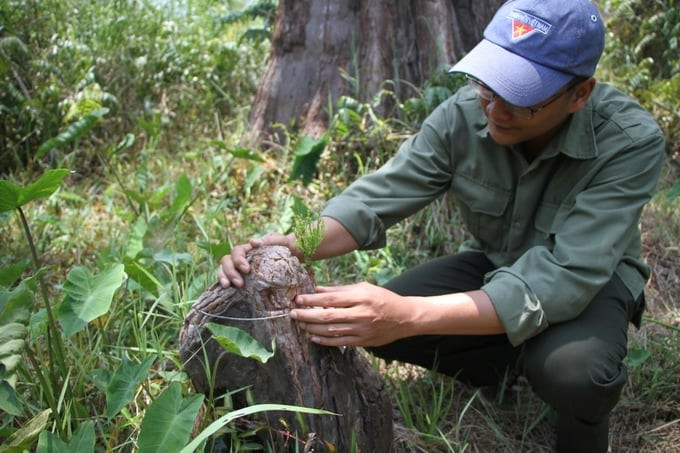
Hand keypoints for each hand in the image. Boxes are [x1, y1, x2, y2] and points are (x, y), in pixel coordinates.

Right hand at [218, 232, 298, 287]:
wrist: (299, 259)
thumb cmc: (290, 248)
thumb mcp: (284, 241)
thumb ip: (271, 239)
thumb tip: (252, 242)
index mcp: (250, 249)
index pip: (237, 251)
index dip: (238, 259)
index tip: (246, 269)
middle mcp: (244, 258)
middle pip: (227, 261)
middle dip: (230, 271)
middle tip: (240, 284)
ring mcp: (242, 269)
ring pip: (224, 269)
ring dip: (224, 277)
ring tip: (229, 287)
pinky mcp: (244, 280)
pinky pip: (229, 280)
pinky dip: (225, 284)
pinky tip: (228, 291)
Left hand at [290, 282, 417, 346]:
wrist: (404, 317)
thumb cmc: (382, 298)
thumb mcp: (363, 288)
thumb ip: (340, 290)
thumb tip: (317, 289)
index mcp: (360, 297)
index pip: (331, 299)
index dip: (312, 300)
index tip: (298, 299)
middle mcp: (361, 314)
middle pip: (328, 317)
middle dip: (307, 316)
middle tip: (293, 314)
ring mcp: (362, 330)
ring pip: (331, 331)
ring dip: (313, 329)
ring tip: (301, 325)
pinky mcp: (363, 342)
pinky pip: (339, 343)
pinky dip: (325, 341)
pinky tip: (314, 337)